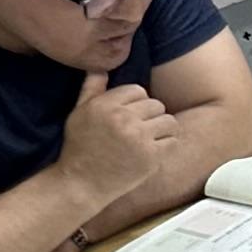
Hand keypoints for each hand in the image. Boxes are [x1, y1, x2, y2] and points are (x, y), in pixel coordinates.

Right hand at [58, 68, 180, 213]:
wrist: (81, 184)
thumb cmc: (78, 148)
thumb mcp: (78, 113)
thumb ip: (92, 88)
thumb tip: (100, 67)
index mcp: (106, 104)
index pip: (138, 90)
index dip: (137, 102)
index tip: (131, 115)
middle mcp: (123, 118)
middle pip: (156, 105)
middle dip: (150, 116)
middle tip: (141, 129)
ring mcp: (139, 137)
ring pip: (169, 121)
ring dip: (163, 129)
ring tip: (152, 138)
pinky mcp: (150, 157)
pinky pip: (172, 141)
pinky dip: (166, 145)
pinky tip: (155, 150)